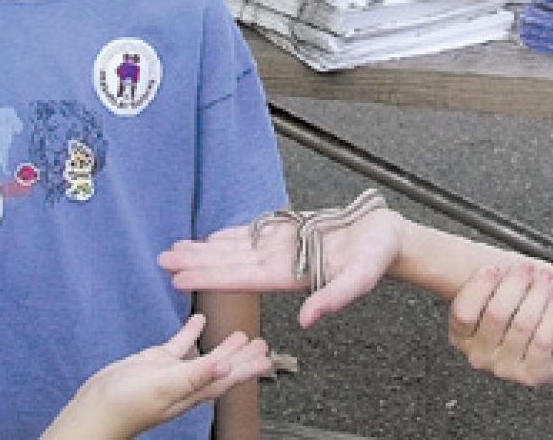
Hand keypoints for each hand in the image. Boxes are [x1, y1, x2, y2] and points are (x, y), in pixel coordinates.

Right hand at [43, 315, 270, 438]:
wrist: (92, 411)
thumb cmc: (127, 405)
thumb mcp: (165, 386)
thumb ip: (196, 376)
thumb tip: (228, 368)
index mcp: (193, 391)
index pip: (229, 378)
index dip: (249, 368)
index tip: (268, 357)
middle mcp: (187, 383)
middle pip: (222, 368)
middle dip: (243, 357)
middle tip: (262, 343)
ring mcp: (172, 372)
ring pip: (205, 356)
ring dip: (223, 346)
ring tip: (240, 333)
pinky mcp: (155, 362)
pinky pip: (179, 344)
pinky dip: (191, 332)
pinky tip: (199, 319)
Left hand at [159, 208, 404, 327]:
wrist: (388, 237)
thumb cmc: (377, 255)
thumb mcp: (361, 278)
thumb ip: (335, 298)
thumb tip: (308, 319)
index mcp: (293, 275)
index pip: (242, 277)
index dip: (210, 276)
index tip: (180, 277)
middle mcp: (282, 262)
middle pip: (231, 263)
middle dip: (197, 262)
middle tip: (163, 260)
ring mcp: (285, 247)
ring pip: (237, 248)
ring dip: (207, 248)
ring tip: (178, 248)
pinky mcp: (292, 232)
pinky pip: (256, 234)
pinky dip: (232, 234)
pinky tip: (213, 236)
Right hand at [448, 263, 552, 386]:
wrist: (542, 353)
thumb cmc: (510, 316)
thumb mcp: (487, 300)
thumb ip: (483, 281)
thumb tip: (473, 249)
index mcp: (461, 336)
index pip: (463, 313)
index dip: (479, 288)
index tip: (493, 268)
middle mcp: (478, 355)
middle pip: (497, 314)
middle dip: (515, 284)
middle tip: (527, 267)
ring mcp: (504, 368)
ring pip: (523, 324)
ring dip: (537, 295)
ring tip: (545, 278)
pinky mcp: (531, 375)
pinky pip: (543, 341)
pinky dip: (552, 316)